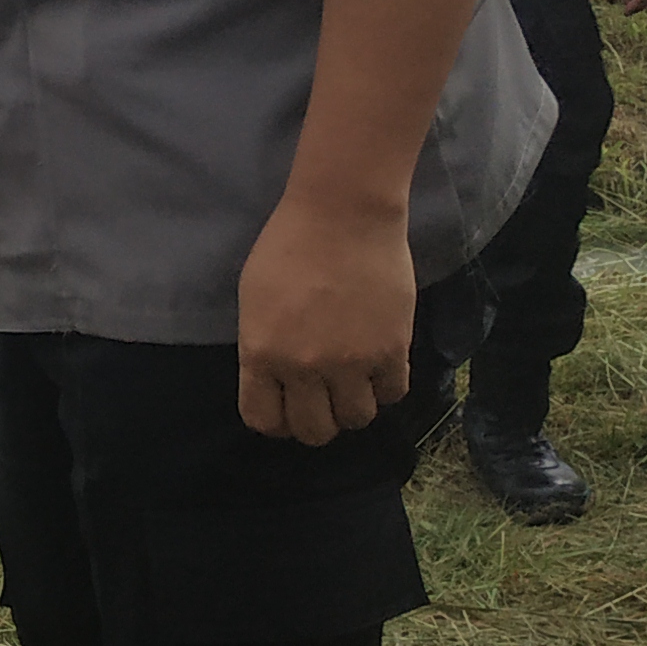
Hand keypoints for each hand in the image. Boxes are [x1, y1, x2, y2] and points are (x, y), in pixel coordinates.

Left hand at [235, 192, 415, 443]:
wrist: (343, 214)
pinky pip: (392, 393)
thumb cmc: (289, 245)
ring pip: (357, 419)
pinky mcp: (392, 350)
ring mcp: (351, 362)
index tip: (286, 408)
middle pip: (314, 430)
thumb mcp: (253, 300)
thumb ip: (261, 346)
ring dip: (354, 405)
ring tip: (353, 382)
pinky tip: (379, 366)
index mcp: (261, 354)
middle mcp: (305, 367)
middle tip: (323, 400)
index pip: (264, 419)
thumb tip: (275, 379)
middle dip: (317, 421)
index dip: (276, 421)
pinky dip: (385, 386)